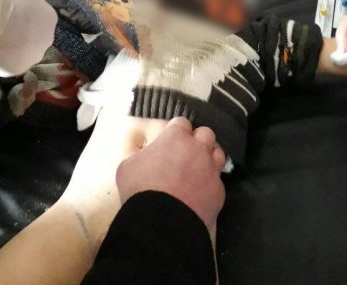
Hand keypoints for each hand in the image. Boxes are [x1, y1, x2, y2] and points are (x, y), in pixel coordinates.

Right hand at [0, 0, 57, 76]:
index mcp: (49, 17)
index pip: (37, 14)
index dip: (21, 9)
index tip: (6, 5)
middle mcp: (45, 40)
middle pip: (29, 33)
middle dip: (16, 27)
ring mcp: (29, 58)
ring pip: (17, 48)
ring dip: (7, 42)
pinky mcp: (11, 70)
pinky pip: (4, 61)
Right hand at [116, 117, 225, 233]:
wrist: (162, 223)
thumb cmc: (140, 191)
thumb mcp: (128, 167)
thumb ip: (142, 155)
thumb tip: (147, 157)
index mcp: (176, 138)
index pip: (181, 123)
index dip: (175, 131)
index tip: (169, 140)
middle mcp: (198, 149)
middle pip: (206, 133)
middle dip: (197, 140)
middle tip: (185, 153)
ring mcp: (211, 170)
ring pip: (218, 154)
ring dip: (208, 158)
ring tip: (197, 169)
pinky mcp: (219, 191)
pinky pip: (217, 181)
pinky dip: (209, 184)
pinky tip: (199, 193)